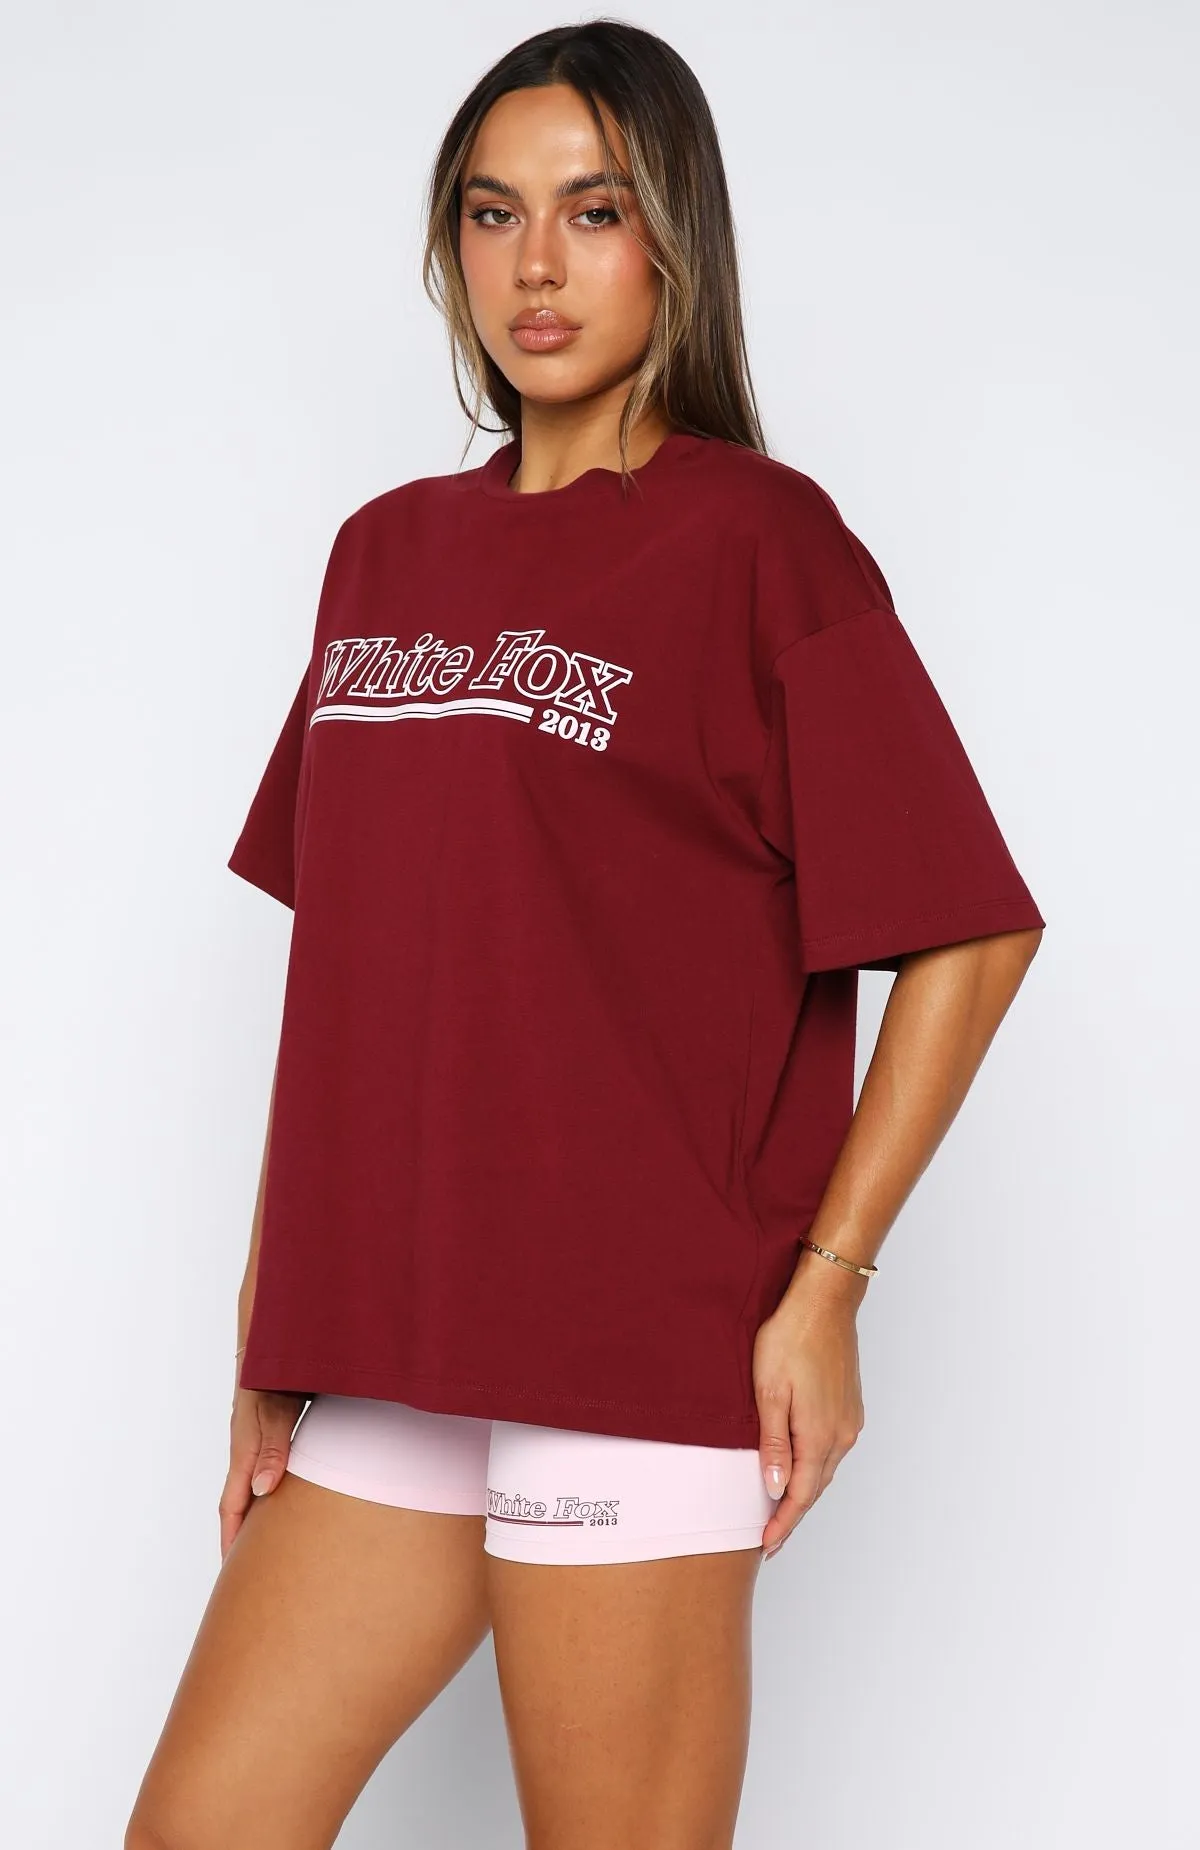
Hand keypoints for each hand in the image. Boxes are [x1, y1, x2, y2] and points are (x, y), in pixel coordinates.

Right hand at [220, 1387, 304, 1560]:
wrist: (274, 1344)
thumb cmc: (276, 1377)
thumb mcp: (278, 1413)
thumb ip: (273, 1450)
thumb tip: (262, 1492)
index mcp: (243, 1452)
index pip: (232, 1506)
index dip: (231, 1538)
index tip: (233, 1570)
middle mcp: (245, 1450)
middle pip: (239, 1502)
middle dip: (240, 1535)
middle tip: (248, 1570)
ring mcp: (254, 1441)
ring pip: (252, 1486)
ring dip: (254, 1514)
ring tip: (266, 1543)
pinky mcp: (268, 1430)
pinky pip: (264, 1469)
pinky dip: (268, 1491)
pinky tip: (282, 1496)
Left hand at [753, 1275, 864, 1557]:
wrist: (823, 1303)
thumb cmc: (790, 1339)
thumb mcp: (768, 1390)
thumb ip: (773, 1443)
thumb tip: (774, 1488)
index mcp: (819, 1435)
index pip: (799, 1495)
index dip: (782, 1523)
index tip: (765, 1545)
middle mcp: (841, 1435)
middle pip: (814, 1487)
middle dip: (791, 1514)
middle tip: (769, 1537)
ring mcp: (849, 1421)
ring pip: (824, 1469)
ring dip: (803, 1490)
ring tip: (779, 1508)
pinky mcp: (850, 1408)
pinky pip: (831, 1450)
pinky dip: (814, 1467)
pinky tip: (799, 1468)